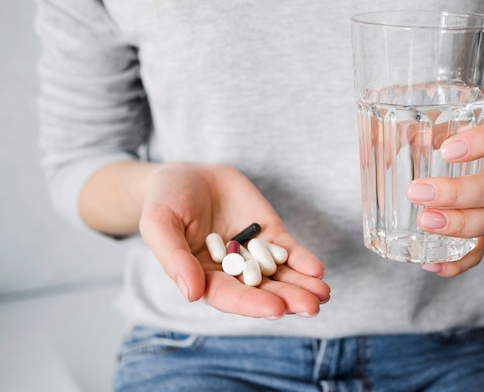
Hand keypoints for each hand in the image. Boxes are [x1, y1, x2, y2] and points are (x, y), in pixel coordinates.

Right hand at [139, 163, 329, 317]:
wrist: (187, 175)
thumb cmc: (165, 201)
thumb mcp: (159, 224)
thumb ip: (174, 258)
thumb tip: (192, 294)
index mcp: (202, 277)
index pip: (229, 296)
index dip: (252, 304)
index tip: (276, 309)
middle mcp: (231, 272)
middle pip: (261, 291)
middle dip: (287, 299)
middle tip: (311, 306)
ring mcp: (252, 253)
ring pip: (280, 275)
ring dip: (302, 285)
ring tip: (322, 294)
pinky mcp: (268, 234)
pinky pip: (288, 251)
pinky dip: (303, 260)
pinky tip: (317, 269)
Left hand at [406, 113, 483, 276]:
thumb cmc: (460, 136)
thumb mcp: (445, 123)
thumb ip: (418, 128)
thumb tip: (379, 138)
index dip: (481, 143)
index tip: (446, 150)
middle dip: (456, 193)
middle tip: (417, 192)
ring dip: (459, 225)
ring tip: (424, 222)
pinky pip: (480, 251)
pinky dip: (457, 262)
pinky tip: (430, 263)